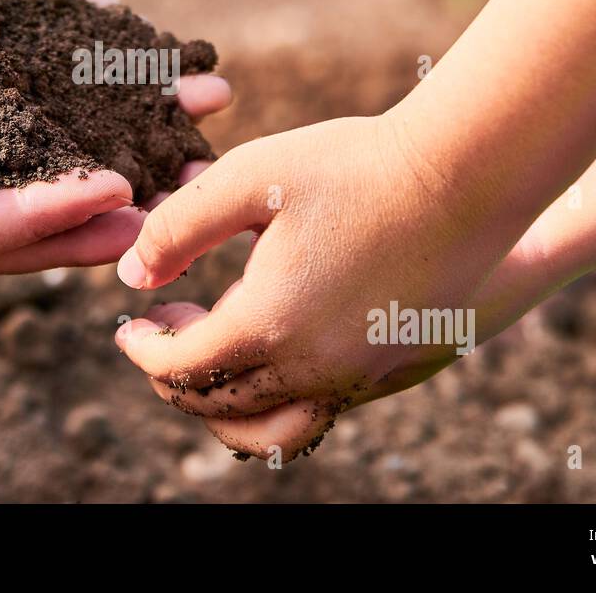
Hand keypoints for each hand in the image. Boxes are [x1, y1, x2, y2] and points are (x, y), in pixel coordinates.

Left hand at [113, 114, 515, 460]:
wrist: (466, 174)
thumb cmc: (355, 164)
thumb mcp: (251, 177)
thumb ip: (179, 226)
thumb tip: (132, 275)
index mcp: (269, 324)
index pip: (182, 367)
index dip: (144, 349)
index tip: (130, 326)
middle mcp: (314, 369)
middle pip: (219, 406)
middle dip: (177, 372)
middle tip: (169, 322)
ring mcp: (359, 377)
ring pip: (273, 431)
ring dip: (228, 408)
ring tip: (216, 359)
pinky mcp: (394, 370)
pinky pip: (322, 412)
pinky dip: (281, 400)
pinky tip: (279, 343)